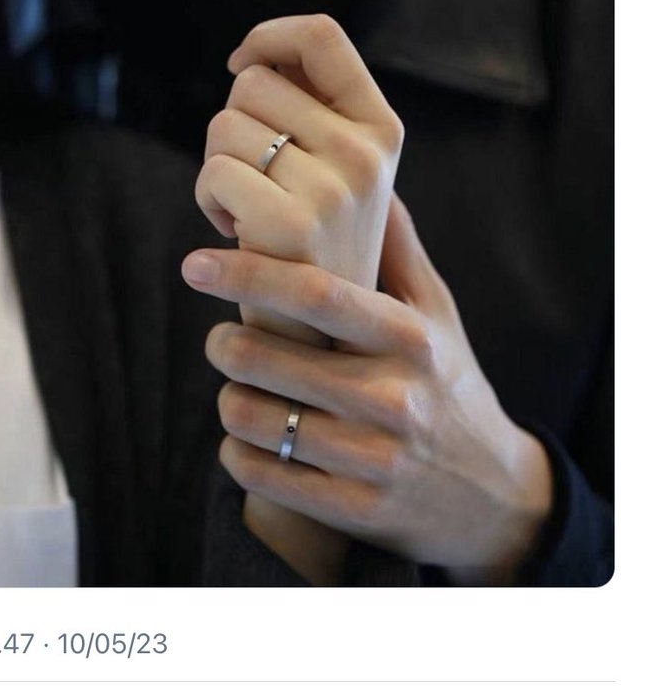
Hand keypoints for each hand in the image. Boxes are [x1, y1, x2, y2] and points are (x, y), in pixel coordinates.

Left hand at [194, 14, 403, 582]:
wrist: (492, 494)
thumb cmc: (451, 385)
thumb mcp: (440, 317)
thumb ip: (400, 251)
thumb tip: (374, 181)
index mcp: (412, 338)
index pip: (317, 294)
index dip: (248, 273)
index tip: (196, 263)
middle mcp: (396, 397)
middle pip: (270, 359)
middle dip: (226, 343)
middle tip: (220, 338)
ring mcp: (375, 459)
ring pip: (255, 419)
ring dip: (231, 399)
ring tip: (241, 388)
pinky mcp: (355, 508)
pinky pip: (262, 475)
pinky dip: (239, 452)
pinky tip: (250, 438)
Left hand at [195, 14, 403, 291]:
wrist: (326, 339)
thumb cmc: (314, 246)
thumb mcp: (340, 175)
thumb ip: (314, 112)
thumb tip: (256, 56)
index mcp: (383, 131)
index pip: (322, 36)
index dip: (267, 38)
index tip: (241, 66)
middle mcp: (368, 154)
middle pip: (253, 82)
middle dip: (233, 125)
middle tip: (254, 180)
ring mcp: (335, 191)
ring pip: (224, 126)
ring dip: (218, 168)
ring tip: (249, 213)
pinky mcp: (292, 228)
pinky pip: (213, 173)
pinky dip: (208, 200)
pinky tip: (235, 233)